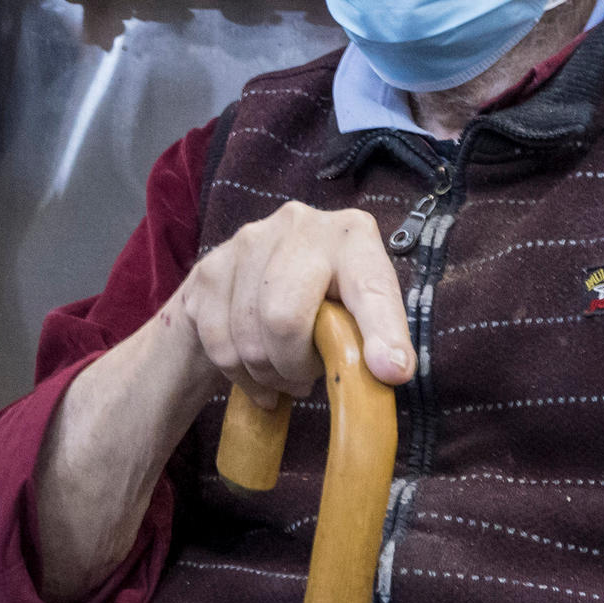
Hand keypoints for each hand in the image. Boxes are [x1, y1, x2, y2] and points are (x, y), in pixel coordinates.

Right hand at [159, 198, 414, 411]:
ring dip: (266, 373)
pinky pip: (218, 343)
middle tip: (305, 378)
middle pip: (284, 316)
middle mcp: (300, 224)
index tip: (392, 372)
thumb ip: (377, 336)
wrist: (255, 279)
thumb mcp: (359, 312)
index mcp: (353, 235)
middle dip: (293, 364)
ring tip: (283, 372)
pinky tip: (254, 373)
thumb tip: (392, 370)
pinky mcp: (211, 265)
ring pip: (248, 337)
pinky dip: (237, 373)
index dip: (380, 331)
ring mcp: (249, 240)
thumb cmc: (322, 300)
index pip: (369, 286)